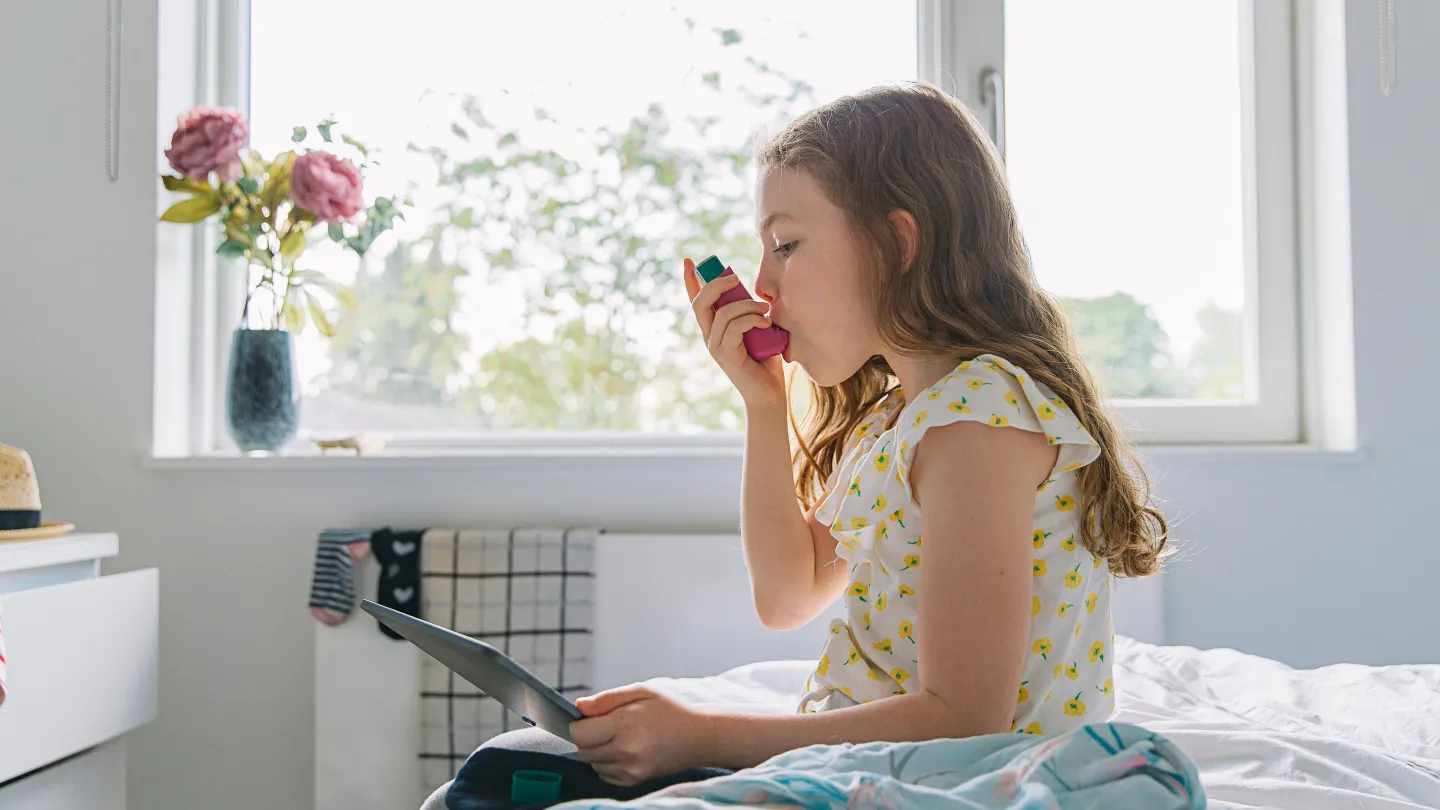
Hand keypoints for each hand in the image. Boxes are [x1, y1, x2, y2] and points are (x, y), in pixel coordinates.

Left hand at [571, 684, 715, 785]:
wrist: (699, 737)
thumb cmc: (671, 710)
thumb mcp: (641, 691)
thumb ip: (607, 698)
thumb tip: (579, 706)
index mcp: (625, 723)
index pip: (579, 733)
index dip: (578, 725)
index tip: (587, 719)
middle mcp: (626, 750)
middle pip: (583, 751)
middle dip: (587, 738)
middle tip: (605, 726)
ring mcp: (630, 768)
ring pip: (593, 764)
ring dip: (598, 751)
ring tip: (619, 737)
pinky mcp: (635, 780)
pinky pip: (605, 775)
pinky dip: (608, 764)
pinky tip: (625, 750)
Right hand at [683, 257, 786, 408]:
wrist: (769, 393)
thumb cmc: (766, 361)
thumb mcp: (758, 329)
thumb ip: (751, 313)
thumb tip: (761, 294)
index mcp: (714, 328)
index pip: (696, 301)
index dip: (690, 281)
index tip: (688, 261)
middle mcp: (710, 336)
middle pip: (700, 303)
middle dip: (715, 284)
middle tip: (736, 278)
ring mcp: (716, 346)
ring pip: (723, 313)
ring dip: (747, 305)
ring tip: (765, 310)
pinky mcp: (726, 354)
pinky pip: (735, 327)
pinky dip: (752, 319)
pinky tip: (766, 322)